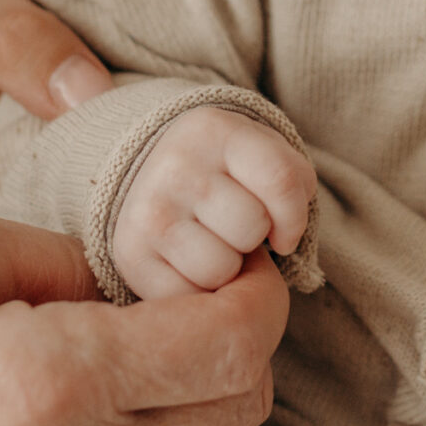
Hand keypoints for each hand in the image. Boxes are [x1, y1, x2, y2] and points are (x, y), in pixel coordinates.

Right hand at [0, 201, 285, 425]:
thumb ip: (59, 248)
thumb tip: (143, 262)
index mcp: (52, 377)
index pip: (235, 343)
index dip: (259, 292)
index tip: (239, 265)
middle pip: (241, 413)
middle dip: (239, 345)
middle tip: (196, 303)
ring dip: (210, 420)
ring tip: (157, 372)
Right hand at [115, 108, 316, 299]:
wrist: (149, 171)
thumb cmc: (224, 169)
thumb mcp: (261, 151)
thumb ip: (292, 181)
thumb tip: (284, 239)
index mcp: (215, 131)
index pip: (280, 181)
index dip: (295, 218)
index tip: (284, 233)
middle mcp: (176, 168)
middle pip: (252, 229)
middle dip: (254, 239)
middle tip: (232, 228)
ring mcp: (149, 212)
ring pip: (221, 269)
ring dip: (227, 268)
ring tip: (210, 244)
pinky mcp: (130, 254)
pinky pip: (188, 295)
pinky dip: (198, 290)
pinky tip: (188, 264)